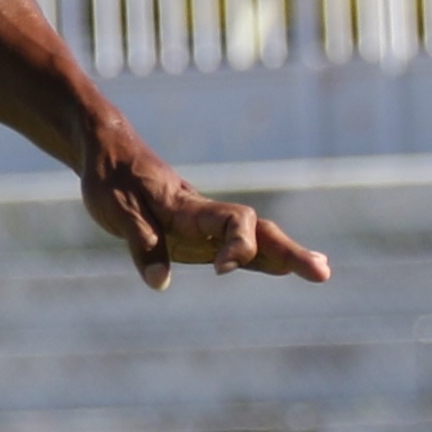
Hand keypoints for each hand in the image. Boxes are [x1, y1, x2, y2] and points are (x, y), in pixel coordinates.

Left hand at [79, 130, 331, 291]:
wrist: (108, 148)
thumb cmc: (109, 178)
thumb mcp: (115, 212)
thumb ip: (140, 244)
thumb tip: (161, 283)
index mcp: (188, 207)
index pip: (232, 221)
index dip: (238, 245)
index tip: (220, 270)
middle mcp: (204, 214)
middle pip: (258, 230)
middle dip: (290, 251)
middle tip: (323, 273)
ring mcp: (204, 223)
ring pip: (254, 237)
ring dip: (286, 254)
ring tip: (321, 272)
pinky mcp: (197, 232)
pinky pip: (237, 244)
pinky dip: (263, 256)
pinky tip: (286, 267)